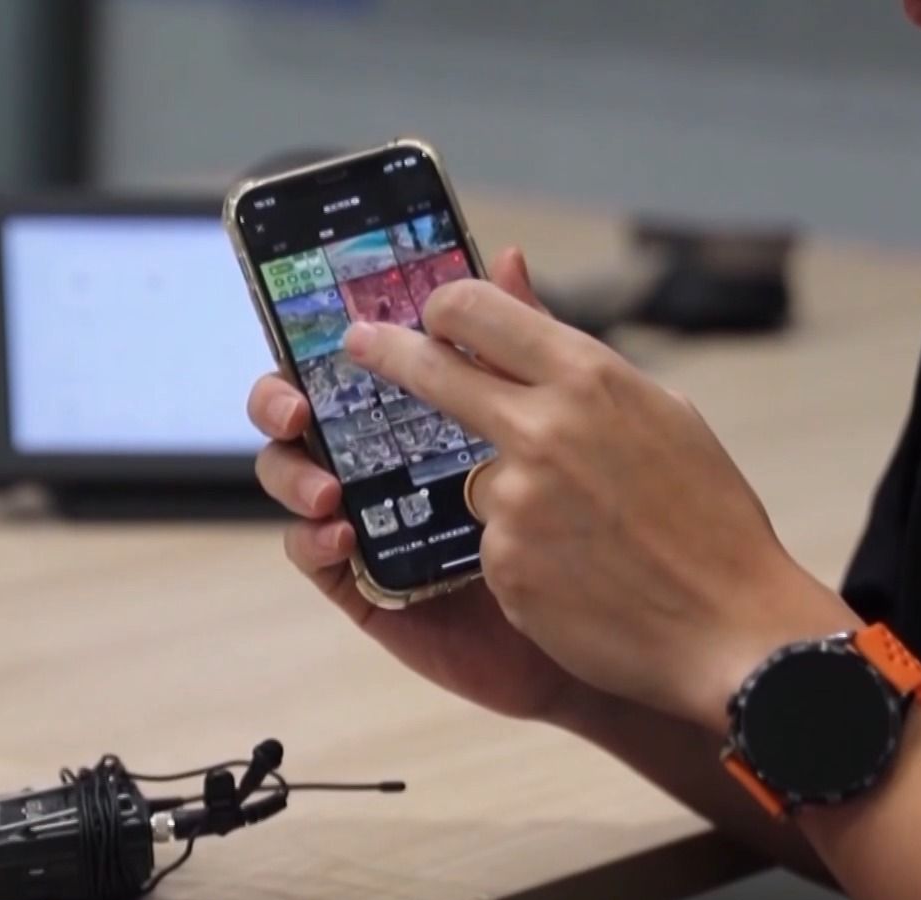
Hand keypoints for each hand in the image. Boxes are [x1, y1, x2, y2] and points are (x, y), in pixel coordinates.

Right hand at [247, 248, 593, 721]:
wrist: (638, 620)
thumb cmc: (601, 519)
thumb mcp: (568, 421)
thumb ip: (528, 342)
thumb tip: (508, 258)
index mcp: (426, 406)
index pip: (357, 359)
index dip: (330, 341)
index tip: (340, 334)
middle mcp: (389, 455)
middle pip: (306, 411)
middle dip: (281, 399)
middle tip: (298, 409)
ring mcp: (376, 516)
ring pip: (297, 478)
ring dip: (294, 474)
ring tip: (328, 489)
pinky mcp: (371, 582)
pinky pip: (315, 558)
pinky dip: (311, 540)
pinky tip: (340, 535)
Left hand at [338, 276, 858, 731]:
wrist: (735, 632)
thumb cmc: (709, 519)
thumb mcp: (658, 412)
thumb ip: (568, 348)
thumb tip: (507, 266)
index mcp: (591, 378)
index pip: (478, 310)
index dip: (441, 307)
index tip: (424, 314)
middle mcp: (544, 429)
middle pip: (432, 373)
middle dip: (387, 354)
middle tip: (360, 345)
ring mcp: (517, 500)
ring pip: (477, 482)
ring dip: (515, 503)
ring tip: (594, 537)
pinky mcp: (504, 565)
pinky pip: (494, 548)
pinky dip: (528, 560)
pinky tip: (584, 578)